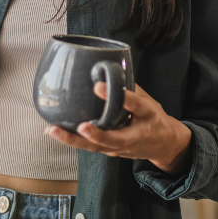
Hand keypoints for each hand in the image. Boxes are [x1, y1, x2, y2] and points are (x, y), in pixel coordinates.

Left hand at [44, 83, 193, 175]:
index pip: (136, 105)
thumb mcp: (149, 101)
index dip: (121, 97)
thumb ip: (129, 88)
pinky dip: (72, 140)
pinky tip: (53, 131)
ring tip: (53, 130)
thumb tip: (105, 67)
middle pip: (112, 139)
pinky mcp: (108, 151)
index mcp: (147, 117)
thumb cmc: (154, 118)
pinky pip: (89, 146)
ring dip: (73, 140)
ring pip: (95, 147)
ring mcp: (119, 148)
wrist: (164, 145)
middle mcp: (133, 137)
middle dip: (95, 135)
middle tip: (80, 128)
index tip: (99, 87)